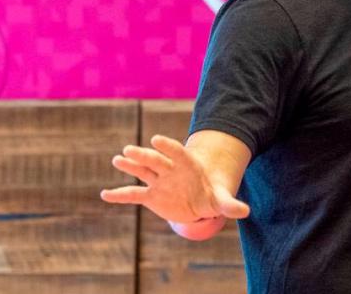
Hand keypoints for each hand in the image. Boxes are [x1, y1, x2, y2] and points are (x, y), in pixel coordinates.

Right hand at [100, 134, 249, 223]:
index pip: (177, 152)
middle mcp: (171, 170)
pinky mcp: (152, 196)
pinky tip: (105, 194)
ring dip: (130, 166)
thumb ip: (230, 204)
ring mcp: (160, 181)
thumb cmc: (213, 195)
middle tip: (128, 149)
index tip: (155, 139)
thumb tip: (245, 211)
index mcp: (188, 165)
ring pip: (142, 171)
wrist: (202, 199)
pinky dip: (120, 195)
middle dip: (144, 155)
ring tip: (117, 159)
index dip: (167, 146)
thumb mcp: (222, 200)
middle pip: (156, 160)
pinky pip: (134, 194)